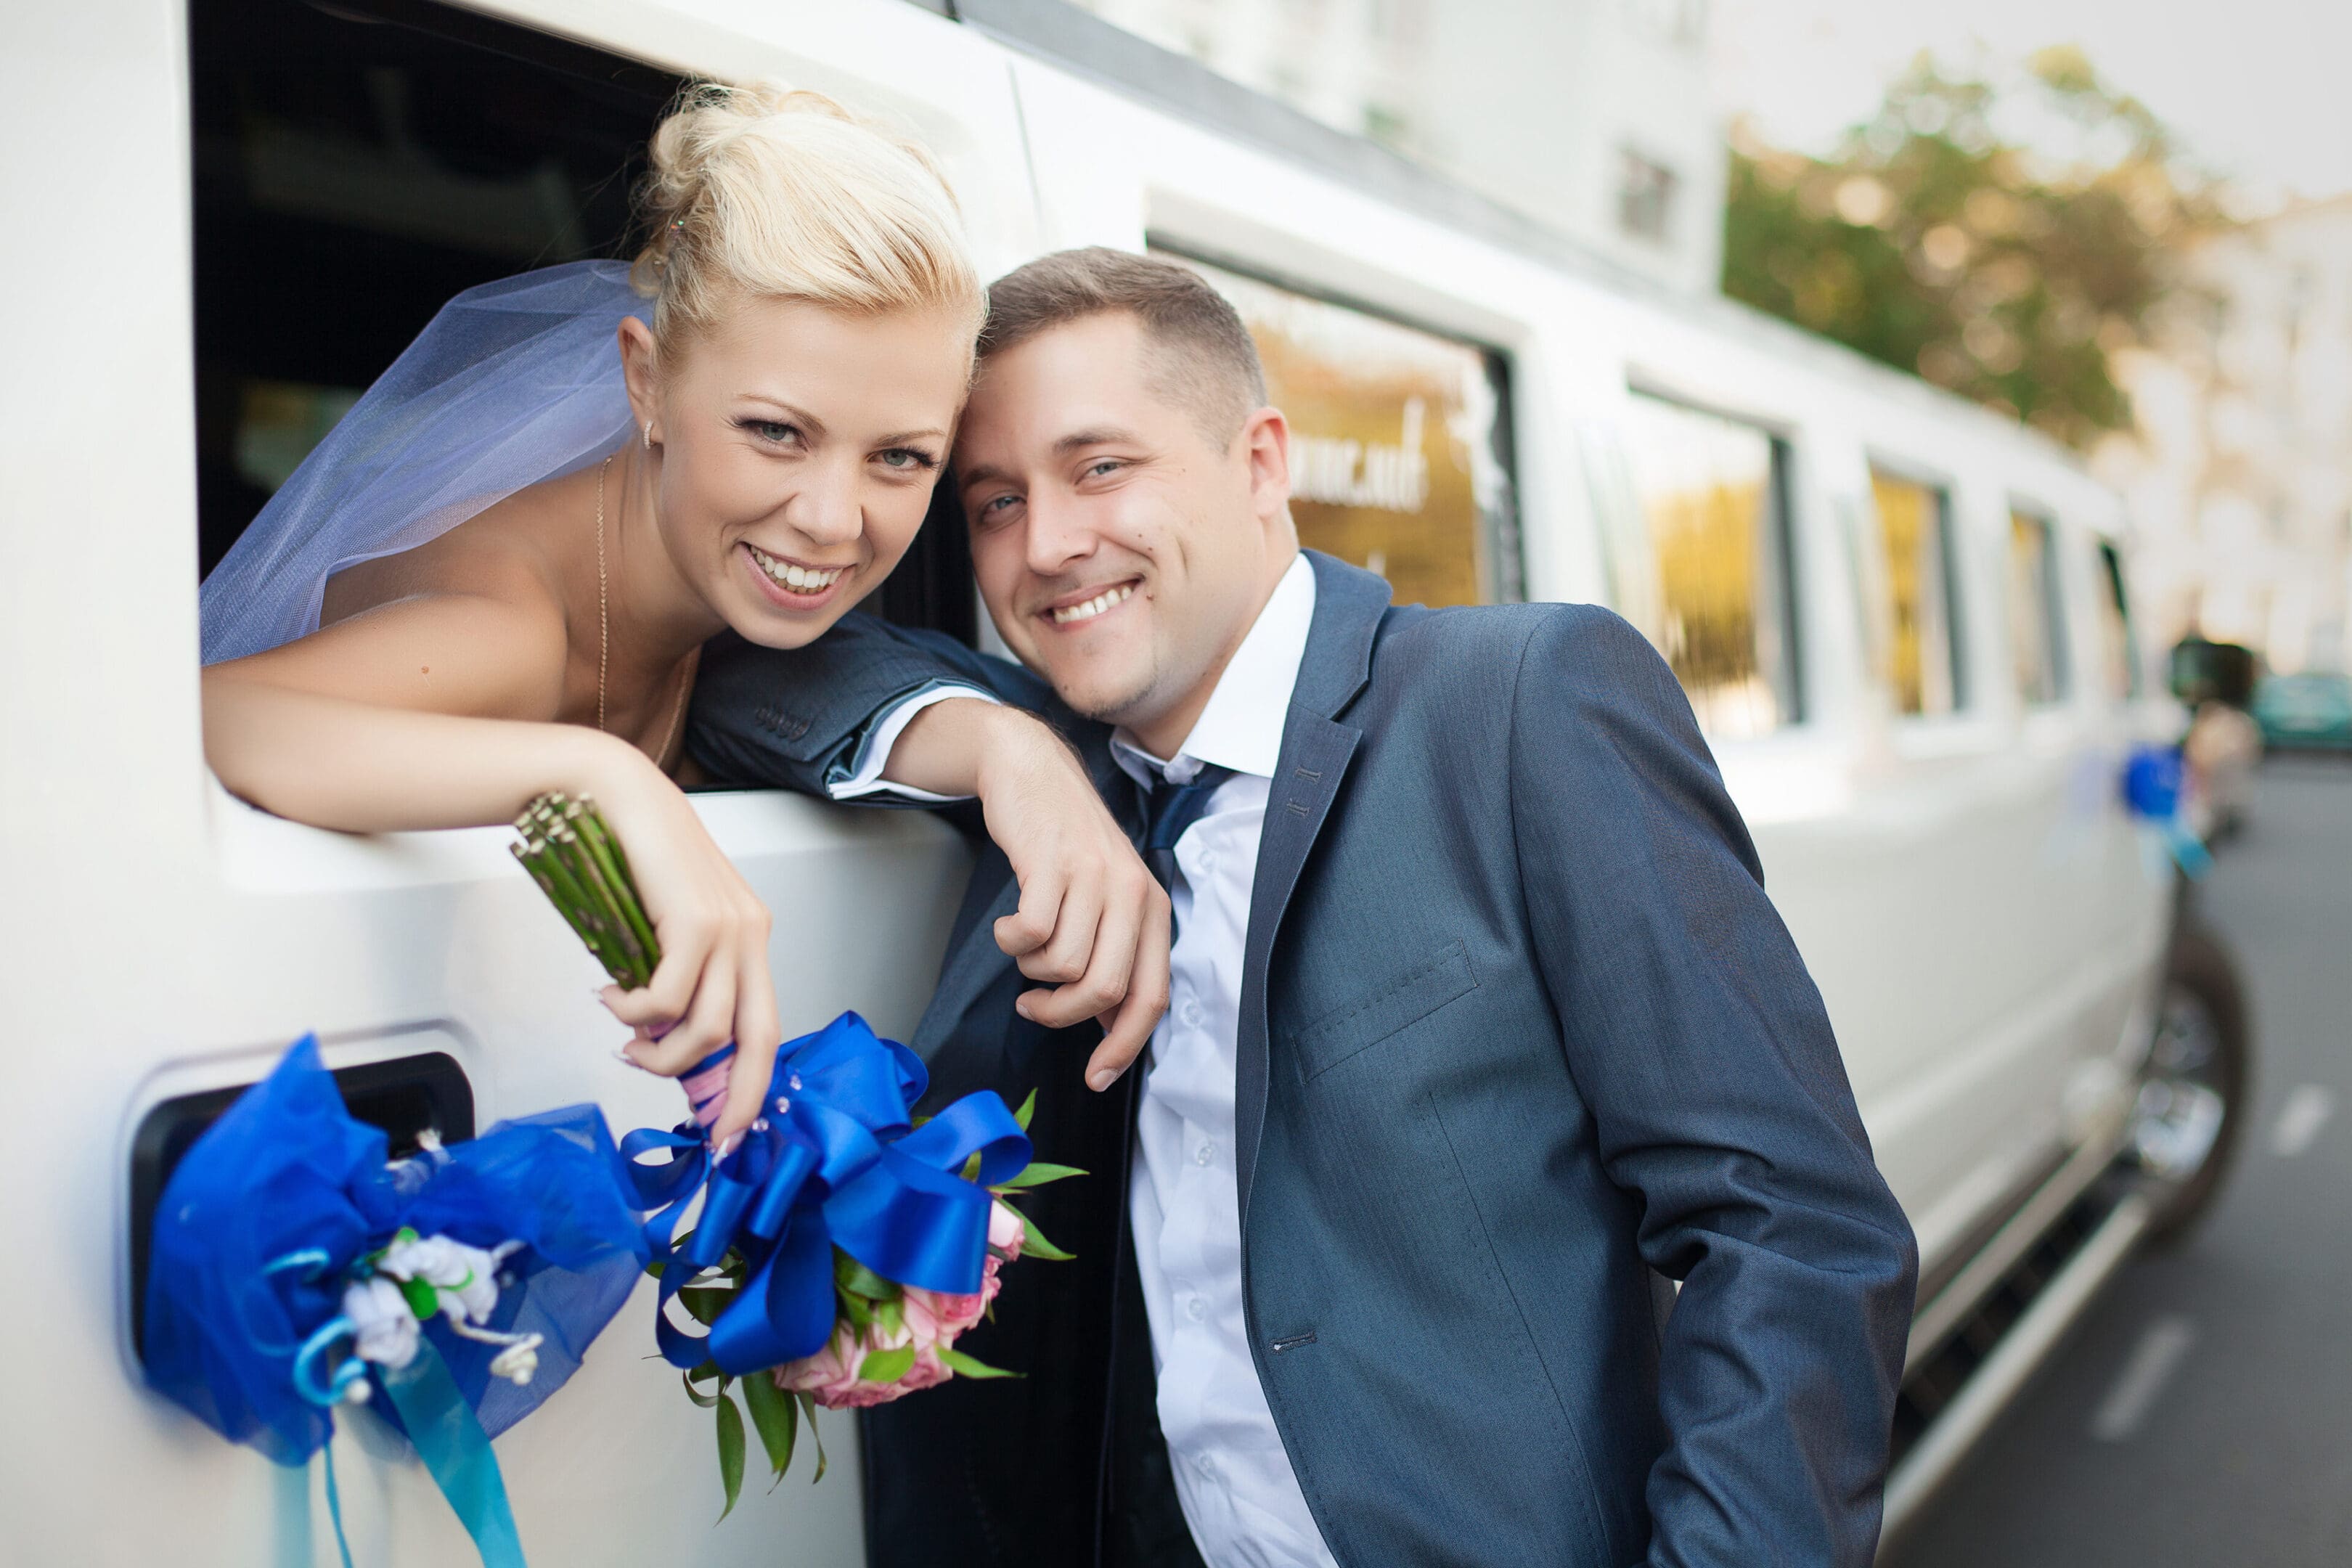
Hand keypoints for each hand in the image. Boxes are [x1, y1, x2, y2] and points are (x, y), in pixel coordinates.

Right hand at [584, 747, 779, 1147]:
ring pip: (706, 1027)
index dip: (751, 1087)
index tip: (730, 1131)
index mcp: (751, 940)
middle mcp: (751, 935)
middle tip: (704, 1130)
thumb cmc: (635, 862)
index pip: (766, 1029)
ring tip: (627, 1040)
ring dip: (659, 1051)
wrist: (617, 796)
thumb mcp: (665, 930)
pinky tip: (612, 994)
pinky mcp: (695, 920)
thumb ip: (677, 979)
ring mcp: (728, 928)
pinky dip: (634, 1011)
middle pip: (757, 1040)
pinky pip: (667, 996)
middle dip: (734, 1096)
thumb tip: (661, 1042)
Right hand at [973, 710, 1170, 1091]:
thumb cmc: (1067, 844)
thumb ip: (1115, 955)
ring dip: (1032, 972)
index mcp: (1152, 909)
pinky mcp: (1051, 863)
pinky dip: (1012, 943)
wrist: (1034, 772)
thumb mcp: (1107, 898)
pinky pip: (1030, 935)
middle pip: (1103, 991)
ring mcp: (1093, 876)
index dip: (1123, 1046)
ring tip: (1026, 949)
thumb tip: (1108, 1027)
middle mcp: (1132, 893)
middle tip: (1034, 1005)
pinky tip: (1011, 927)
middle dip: (1062, 1015)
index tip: (1097, 1076)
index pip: (1152, 996)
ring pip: (1063, 967)